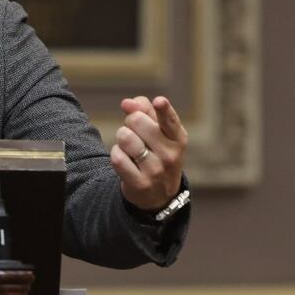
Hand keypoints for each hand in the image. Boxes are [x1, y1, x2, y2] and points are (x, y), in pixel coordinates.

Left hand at [109, 96, 187, 210]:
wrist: (157, 193)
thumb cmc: (155, 151)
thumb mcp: (157, 130)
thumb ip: (143, 110)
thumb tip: (127, 103)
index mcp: (178, 138)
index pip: (170, 121)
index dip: (164, 109)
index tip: (159, 101)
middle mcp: (170, 155)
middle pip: (136, 121)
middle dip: (130, 122)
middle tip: (136, 134)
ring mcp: (156, 171)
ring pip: (125, 138)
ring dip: (122, 138)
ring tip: (130, 147)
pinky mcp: (140, 183)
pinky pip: (117, 157)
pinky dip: (116, 154)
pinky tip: (126, 160)